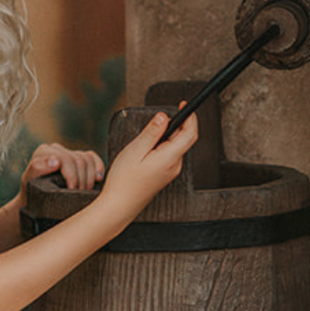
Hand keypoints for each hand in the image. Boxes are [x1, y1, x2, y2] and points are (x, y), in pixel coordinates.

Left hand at [19, 142, 104, 200]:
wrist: (34, 200)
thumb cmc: (31, 192)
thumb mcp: (29, 182)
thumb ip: (38, 169)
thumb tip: (55, 161)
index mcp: (44, 151)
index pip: (66, 159)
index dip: (72, 175)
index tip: (72, 190)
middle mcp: (56, 149)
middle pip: (79, 160)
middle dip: (82, 179)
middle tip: (80, 195)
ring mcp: (68, 152)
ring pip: (88, 159)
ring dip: (90, 178)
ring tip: (85, 192)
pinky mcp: (78, 158)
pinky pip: (93, 158)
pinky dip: (98, 167)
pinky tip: (98, 179)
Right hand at [96, 112, 198, 226]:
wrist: (120, 205)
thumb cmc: (124, 181)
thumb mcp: (135, 150)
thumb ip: (152, 132)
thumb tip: (163, 117)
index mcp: (169, 158)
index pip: (190, 133)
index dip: (190, 116)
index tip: (183, 105)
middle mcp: (174, 165)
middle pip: (183, 138)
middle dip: (173, 126)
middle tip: (154, 124)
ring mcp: (171, 171)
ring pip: (175, 146)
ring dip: (165, 137)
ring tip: (144, 143)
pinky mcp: (165, 175)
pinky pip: (169, 155)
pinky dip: (161, 147)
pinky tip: (145, 152)